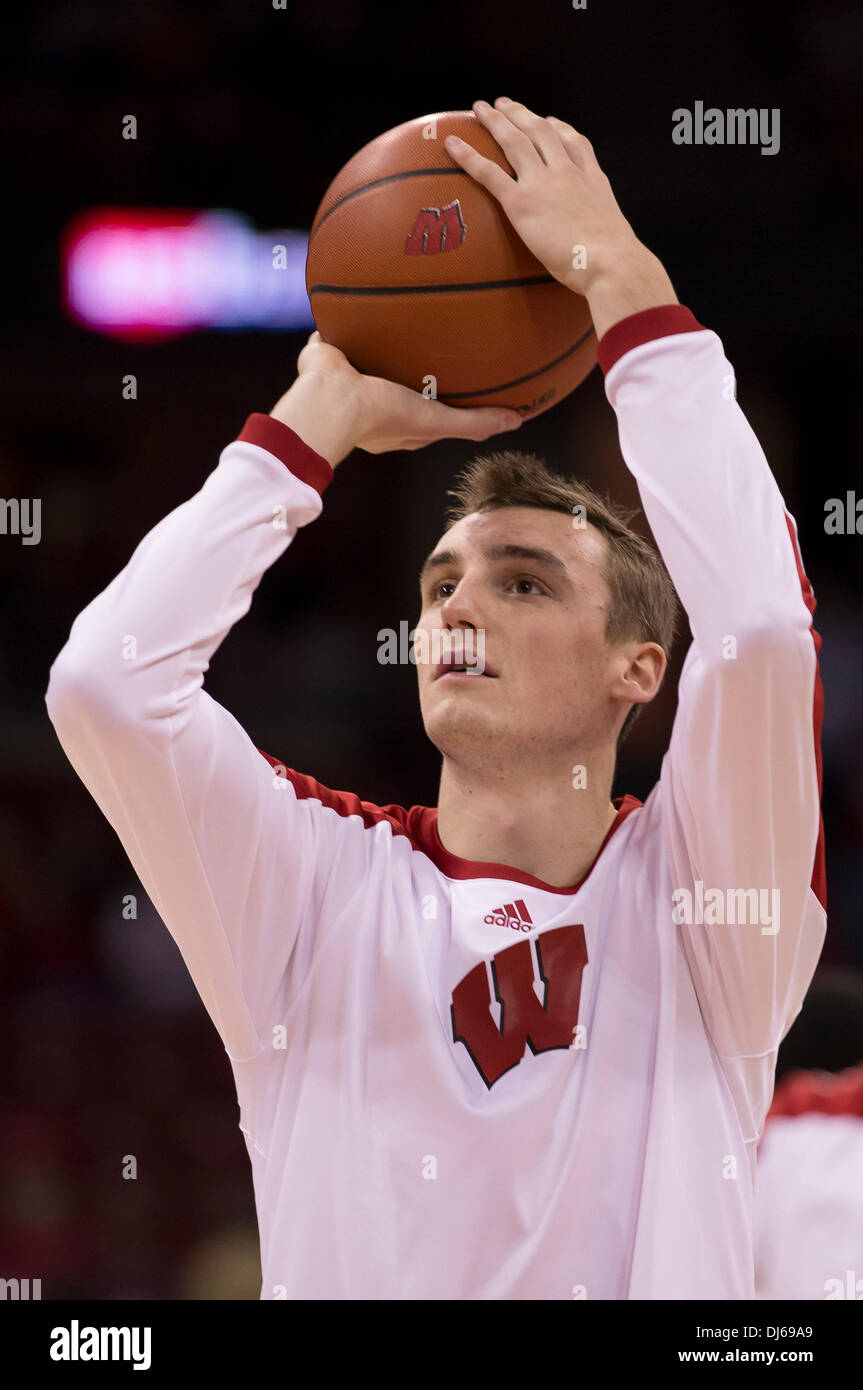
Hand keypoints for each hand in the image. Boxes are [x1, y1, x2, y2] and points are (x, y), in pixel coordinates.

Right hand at [273, 332, 521, 465]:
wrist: (333, 397)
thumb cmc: (383, 416)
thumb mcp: (437, 420)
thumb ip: (475, 422)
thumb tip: (517, 420)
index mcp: (395, 420)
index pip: (427, 408)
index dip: (444, 396)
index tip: (461, 380)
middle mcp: (373, 398)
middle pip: (401, 376)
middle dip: (416, 361)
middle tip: (437, 337)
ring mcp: (350, 375)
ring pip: (373, 351)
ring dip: (386, 335)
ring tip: (406, 308)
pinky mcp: (330, 352)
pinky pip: (344, 328)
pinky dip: (353, 314)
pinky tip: (367, 290)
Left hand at [444, 98, 642, 297]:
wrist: (611, 264)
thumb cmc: (615, 265)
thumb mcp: (614, 237)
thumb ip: (601, 235)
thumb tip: (597, 257)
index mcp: (592, 180)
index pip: (576, 144)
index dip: (560, 128)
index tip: (549, 120)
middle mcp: (568, 172)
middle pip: (541, 132)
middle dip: (521, 114)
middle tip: (503, 104)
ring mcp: (544, 183)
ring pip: (515, 141)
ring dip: (495, 121)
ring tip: (479, 109)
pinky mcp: (522, 203)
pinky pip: (490, 173)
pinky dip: (468, 156)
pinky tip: (452, 143)